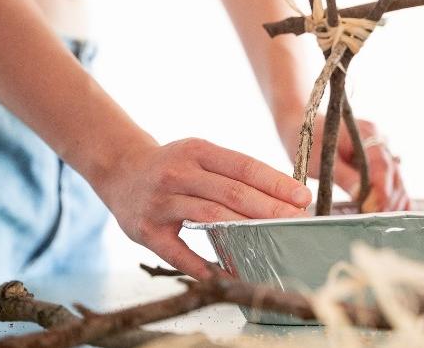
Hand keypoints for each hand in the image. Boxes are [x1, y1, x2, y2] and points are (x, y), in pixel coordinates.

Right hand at [92, 138, 310, 279]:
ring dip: (245, 232)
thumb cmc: (172, 165)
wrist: (120, 170)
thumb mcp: (200, 155)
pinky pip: (179, 252)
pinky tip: (228, 273)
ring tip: (273, 242)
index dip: (276, 183)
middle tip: (297, 221)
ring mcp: (161, 202)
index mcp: (197, 151)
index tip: (303, 197)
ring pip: (210, 217)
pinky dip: (204, 265)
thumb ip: (233, 172)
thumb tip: (281, 194)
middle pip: (232, 193)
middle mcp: (178, 173)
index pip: (244, 166)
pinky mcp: (146, 230)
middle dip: (269, 209)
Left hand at [281, 116, 409, 212]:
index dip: (381, 189)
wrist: (305, 127)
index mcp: (366, 133)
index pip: (382, 164)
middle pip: (393, 174)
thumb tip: (361, 196)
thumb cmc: (310, 142)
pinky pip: (392, 182)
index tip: (372, 208)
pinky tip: (390, 213)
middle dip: (387, 200)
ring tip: (380, 220)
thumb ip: (343, 176)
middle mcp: (379, 141)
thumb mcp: (321, 160)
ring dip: (392, 202)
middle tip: (374, 218)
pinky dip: (394, 198)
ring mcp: (382, 151)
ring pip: (397, 180)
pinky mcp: (379, 163)